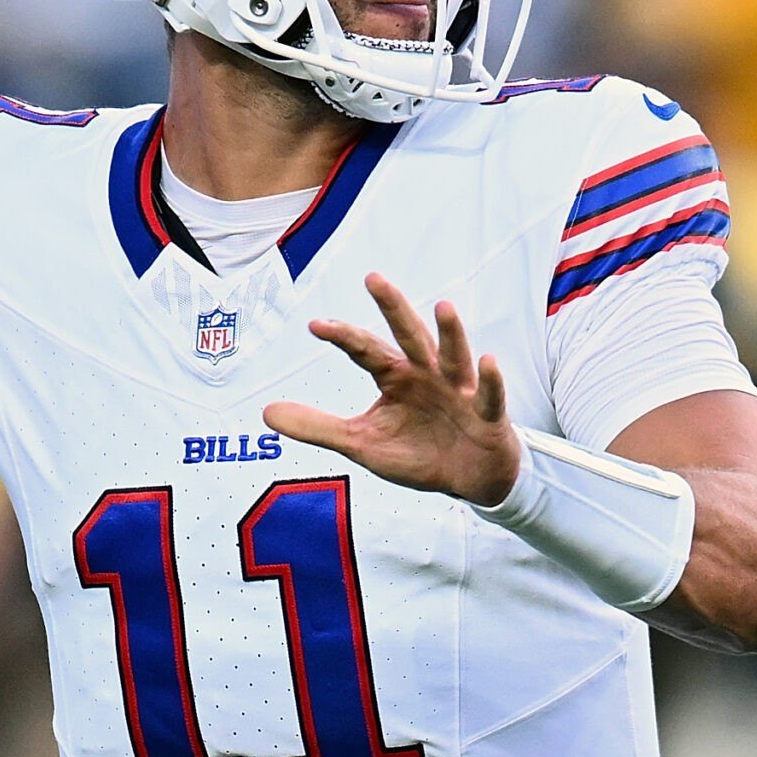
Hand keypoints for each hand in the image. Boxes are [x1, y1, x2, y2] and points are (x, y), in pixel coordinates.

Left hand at [264, 273, 522, 506]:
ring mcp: (461, 391)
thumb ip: (318, 427)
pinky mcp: (489, 415)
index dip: (344, 338)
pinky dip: (491, 380)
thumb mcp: (362, 444)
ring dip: (450, 333)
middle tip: (373, 278)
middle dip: (393, 308)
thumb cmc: (419, 452)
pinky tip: (487, 360)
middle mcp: (428, 374)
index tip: (316, 325)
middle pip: (409, 337)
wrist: (471, 479)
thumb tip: (265, 413)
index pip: (366, 351)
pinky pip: (491, 396)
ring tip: (443, 306)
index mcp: (397, 378)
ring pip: (453, 356)